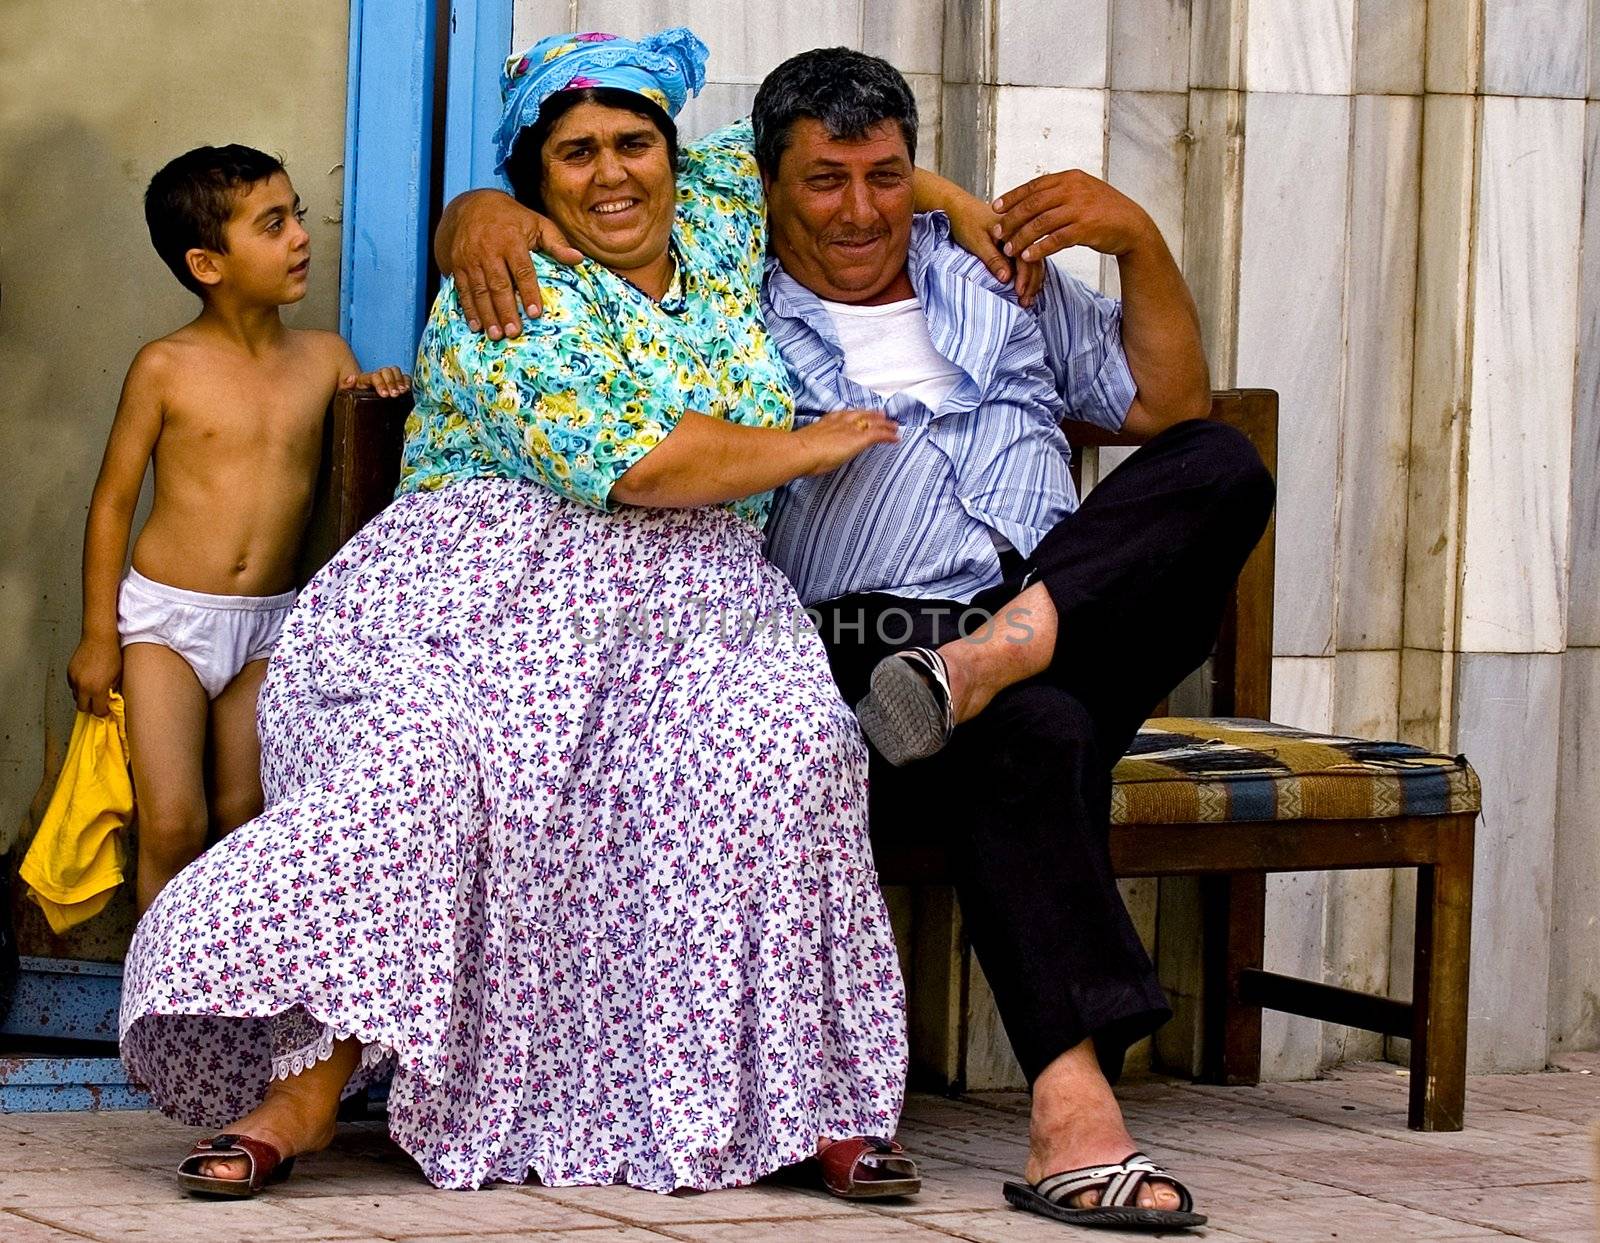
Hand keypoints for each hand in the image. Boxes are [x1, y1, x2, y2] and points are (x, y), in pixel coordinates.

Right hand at [68, 636, 120, 716]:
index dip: (102, 712)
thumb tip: (110, 698)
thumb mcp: (117, 675)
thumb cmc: (111, 654)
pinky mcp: (69, 672)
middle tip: (97, 703)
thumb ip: (112, 689)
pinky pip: (72, 685)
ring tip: (93, 688)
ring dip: (83, 696)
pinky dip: (78, 686)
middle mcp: (83, 686)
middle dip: (90, 707)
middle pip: (82, 707)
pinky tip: (87, 679)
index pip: (97, 711)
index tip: (105, 710)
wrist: (99, 638)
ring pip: (76, 696)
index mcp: (97, 689)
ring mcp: (74, 679)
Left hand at [339, 366, 410, 397]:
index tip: (385, 395)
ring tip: (402, 392)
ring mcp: (387, 379)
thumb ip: (347, 385)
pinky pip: (404, 377)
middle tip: (394, 395)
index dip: (380, 383)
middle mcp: (376, 377)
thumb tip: (352, 377)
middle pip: (385, 371)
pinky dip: (407, 381)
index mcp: (364, 380)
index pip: (373, 376)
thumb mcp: (346, 395)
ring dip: (399, 381)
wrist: (361, 410)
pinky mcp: (396, 384)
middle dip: (391, 382)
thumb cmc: (354, 404)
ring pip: (394, 371)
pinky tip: (407, 389)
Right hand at [446, 190, 582, 338]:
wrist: (470, 206)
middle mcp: (488, 249)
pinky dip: (468, 310)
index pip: (522, 270)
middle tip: (514, 332)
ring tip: (496, 335)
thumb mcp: (537, 223)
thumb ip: (557, 242)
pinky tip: (476, 326)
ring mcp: (470, 258)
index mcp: (511, 239)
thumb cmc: (512, 219)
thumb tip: (579, 259)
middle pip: (498, 284)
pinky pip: (463, 290)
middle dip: (506, 310)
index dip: (528, 292)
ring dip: (487, 315)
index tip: (536, 313)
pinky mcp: (457, 265)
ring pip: (479, 290)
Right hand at [795, 408, 899, 475]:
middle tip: (882, 414)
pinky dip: (888, 435)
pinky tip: (896, 438)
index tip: (860, 414)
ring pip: (873, 422)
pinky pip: (878, 435)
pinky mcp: (859, 439)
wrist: (801, 451)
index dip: (855, 414)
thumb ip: (814, 445)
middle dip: (873, 414)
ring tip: (894, 426)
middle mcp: (840, 421)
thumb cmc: (799, 452)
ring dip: (884, 424)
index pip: (845, 414)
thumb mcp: (807, 444)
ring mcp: (851, 429)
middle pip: (862, 414)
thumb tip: (813, 451)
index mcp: (827, 421)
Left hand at [943, 196, 1046, 308]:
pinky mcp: (1012, 240)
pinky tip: (1026, 285)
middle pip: (1033, 259)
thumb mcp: (977, 242)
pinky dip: (1026, 273)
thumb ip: (993, 259)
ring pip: (1031, 260)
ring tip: (1027, 298)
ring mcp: (1017, 235)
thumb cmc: (964, 221)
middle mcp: (1020, 230)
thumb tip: (1007, 278)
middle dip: (1031, 282)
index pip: (1026, 256)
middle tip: (1026, 301)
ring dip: (1031, 280)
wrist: (956, 206)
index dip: (1025, 277)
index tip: (1021, 293)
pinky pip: (1024, 258)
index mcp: (1013, 227)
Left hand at [992, 169, 1156, 264]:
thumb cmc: (1104, 211)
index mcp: (1070, 178)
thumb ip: (1060, 192)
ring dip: (1022, 238)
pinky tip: (1027, 256)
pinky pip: (1056, 240)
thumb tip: (1032, 196)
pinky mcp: (1086, 228)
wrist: (1132, 225)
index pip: (1034, 186)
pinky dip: (1039, 248)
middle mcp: (1074, 190)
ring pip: (1041, 223)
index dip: (1012, 196)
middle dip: (1012, 220)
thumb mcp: (1082, 192)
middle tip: (997, 233)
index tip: (995, 207)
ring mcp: (1080, 208)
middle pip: (1033, 204)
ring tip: (1009, 250)